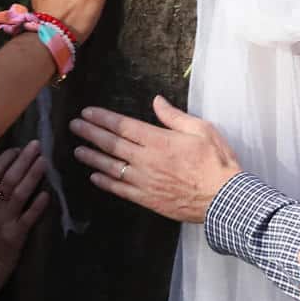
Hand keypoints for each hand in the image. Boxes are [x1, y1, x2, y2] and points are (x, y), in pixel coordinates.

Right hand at [0, 143, 50, 269]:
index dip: (6, 157)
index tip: (19, 148)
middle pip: (8, 178)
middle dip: (23, 160)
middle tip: (36, 145)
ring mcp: (4, 220)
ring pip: (19, 193)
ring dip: (32, 176)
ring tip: (44, 161)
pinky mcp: (16, 234)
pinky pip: (29, 216)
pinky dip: (38, 204)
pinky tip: (47, 193)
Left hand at [71, 96, 240, 223]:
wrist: (224, 199)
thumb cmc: (216, 162)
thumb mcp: (202, 130)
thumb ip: (174, 116)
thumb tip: (157, 101)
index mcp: (159, 140)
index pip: (123, 126)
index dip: (103, 118)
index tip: (88, 113)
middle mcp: (147, 160)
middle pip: (112, 144)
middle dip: (91, 133)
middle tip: (75, 126)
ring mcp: (145, 181)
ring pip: (111, 167)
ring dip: (92, 157)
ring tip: (77, 150)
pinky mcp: (147, 199)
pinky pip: (120, 189)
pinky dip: (105, 182)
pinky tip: (95, 176)